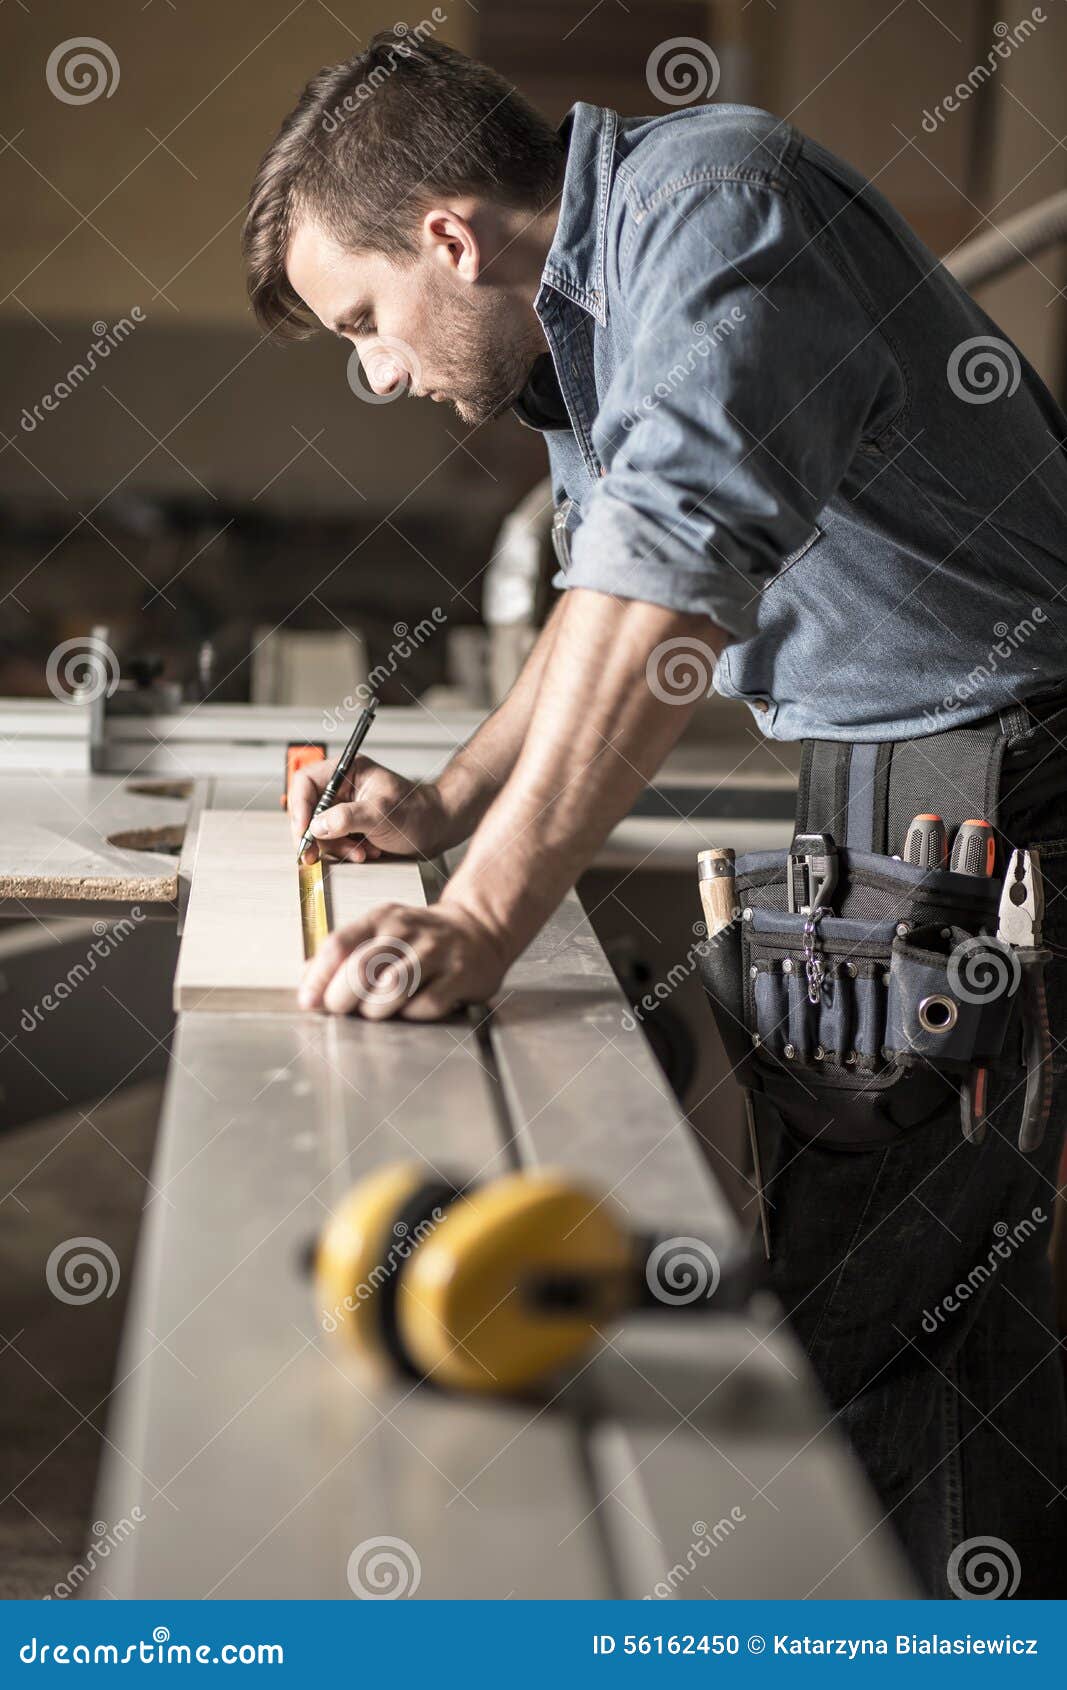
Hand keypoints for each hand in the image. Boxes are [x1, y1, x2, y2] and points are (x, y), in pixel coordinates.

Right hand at [290, 755, 448, 863]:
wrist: (436, 830)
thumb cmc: (417, 813)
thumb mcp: (382, 813)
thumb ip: (347, 818)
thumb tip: (316, 826)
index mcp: (347, 771)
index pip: (306, 782)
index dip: (299, 807)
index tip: (303, 831)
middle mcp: (342, 788)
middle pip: (307, 809)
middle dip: (315, 835)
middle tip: (315, 855)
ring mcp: (344, 808)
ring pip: (318, 830)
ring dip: (335, 847)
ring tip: (361, 853)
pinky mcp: (349, 827)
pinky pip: (332, 842)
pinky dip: (345, 852)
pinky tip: (366, 853)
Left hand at [298, 898, 510, 1019]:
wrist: (480, 927)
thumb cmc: (421, 938)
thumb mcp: (380, 932)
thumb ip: (344, 954)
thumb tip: (307, 983)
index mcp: (382, 919)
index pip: (339, 944)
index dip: (318, 977)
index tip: (309, 1001)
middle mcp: (408, 931)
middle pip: (361, 968)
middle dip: (343, 998)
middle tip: (342, 1010)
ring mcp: (436, 952)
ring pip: (392, 987)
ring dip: (375, 1009)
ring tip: (375, 1012)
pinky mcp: (461, 975)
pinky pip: (427, 1004)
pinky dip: (411, 1015)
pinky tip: (411, 1009)